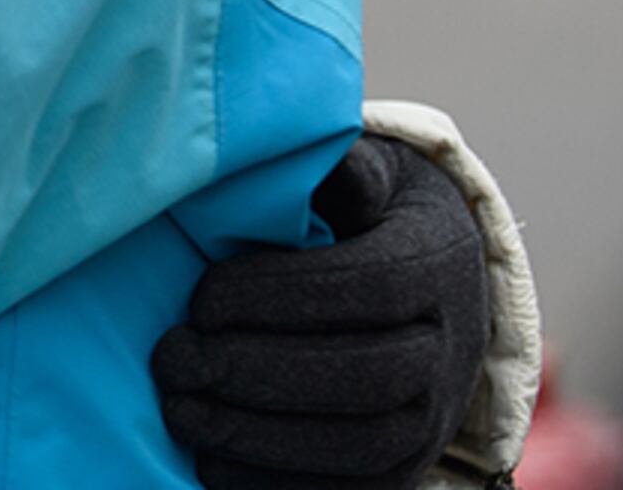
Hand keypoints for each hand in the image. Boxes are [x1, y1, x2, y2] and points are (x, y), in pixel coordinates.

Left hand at [153, 132, 491, 489]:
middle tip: (174, 359)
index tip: (201, 299)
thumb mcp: (363, 173)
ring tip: (181, 410)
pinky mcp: (406, 468)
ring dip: (260, 436)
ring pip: (361, 445)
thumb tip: (332, 164)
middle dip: (257, 372)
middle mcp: (448, 348)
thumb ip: (343, 169)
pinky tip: (210, 460)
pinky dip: (277, 484)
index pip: (370, 287)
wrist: (431, 287)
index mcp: (434, 262)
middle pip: (367, 375)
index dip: (279, 298)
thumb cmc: (367, 216)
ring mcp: (434, 419)